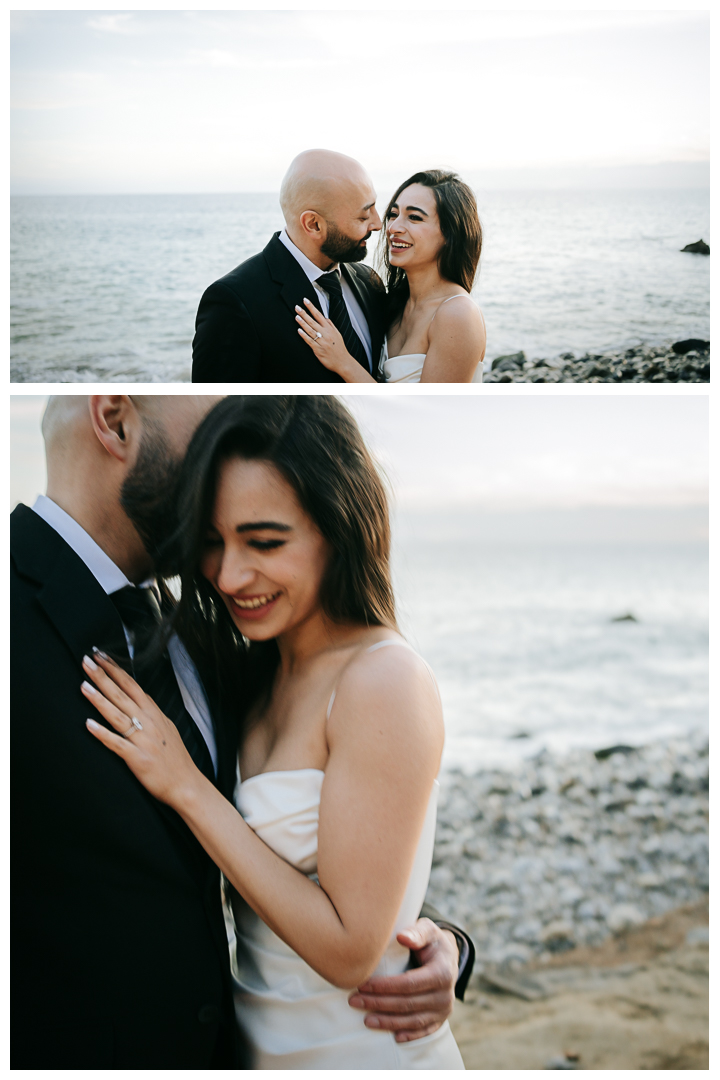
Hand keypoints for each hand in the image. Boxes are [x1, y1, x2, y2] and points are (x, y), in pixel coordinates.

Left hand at [81, 650, 198, 807]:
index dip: (116, 670)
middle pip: (122, 694)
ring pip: (117, 715)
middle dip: (103, 676)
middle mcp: (148, 722)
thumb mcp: (168, 728)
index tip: (101, 657)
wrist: (186, 784)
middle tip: (87, 661)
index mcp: (154, 714)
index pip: (132, 685)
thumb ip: (152, 713)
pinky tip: (88, 725)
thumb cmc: (176, 758)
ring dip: (99, 699)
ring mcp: (143, 739)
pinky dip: (102, 734)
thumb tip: (140, 699)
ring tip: (84, 685)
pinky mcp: (137, 758)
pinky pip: (116, 743)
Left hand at [295, 298, 357, 378]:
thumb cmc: (340, 349)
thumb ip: (331, 325)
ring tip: (297, 316)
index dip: (312, 307)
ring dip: (302, 323)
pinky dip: (304, 335)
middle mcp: (325, 334)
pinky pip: (309, 341)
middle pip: (313, 321)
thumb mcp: (338, 334)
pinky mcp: (317, 349)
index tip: (305, 301)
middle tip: (297, 307)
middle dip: (304, 313)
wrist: (342, 362)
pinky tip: (299, 330)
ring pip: (310, 330)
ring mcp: (321, 341)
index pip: (319, 315)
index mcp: (330, 329)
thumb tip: (325, 318)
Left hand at [347, 918, 458, 1041]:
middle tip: (354, 1001)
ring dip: (388, 1022)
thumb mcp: (427, 930)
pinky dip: (410, 1035)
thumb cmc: (431, 941)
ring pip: (413, 1021)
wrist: (447, 956)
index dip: (384, 986)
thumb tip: (402, 937)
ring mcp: (444, 1009)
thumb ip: (416, 932)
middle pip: (407, 1003)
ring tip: (366, 1020)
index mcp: (442, 972)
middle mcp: (445, 994)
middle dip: (378, 1003)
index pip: (408, 983)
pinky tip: (394, 1037)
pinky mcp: (440, 1019)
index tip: (361, 984)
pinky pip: (424, 1030)